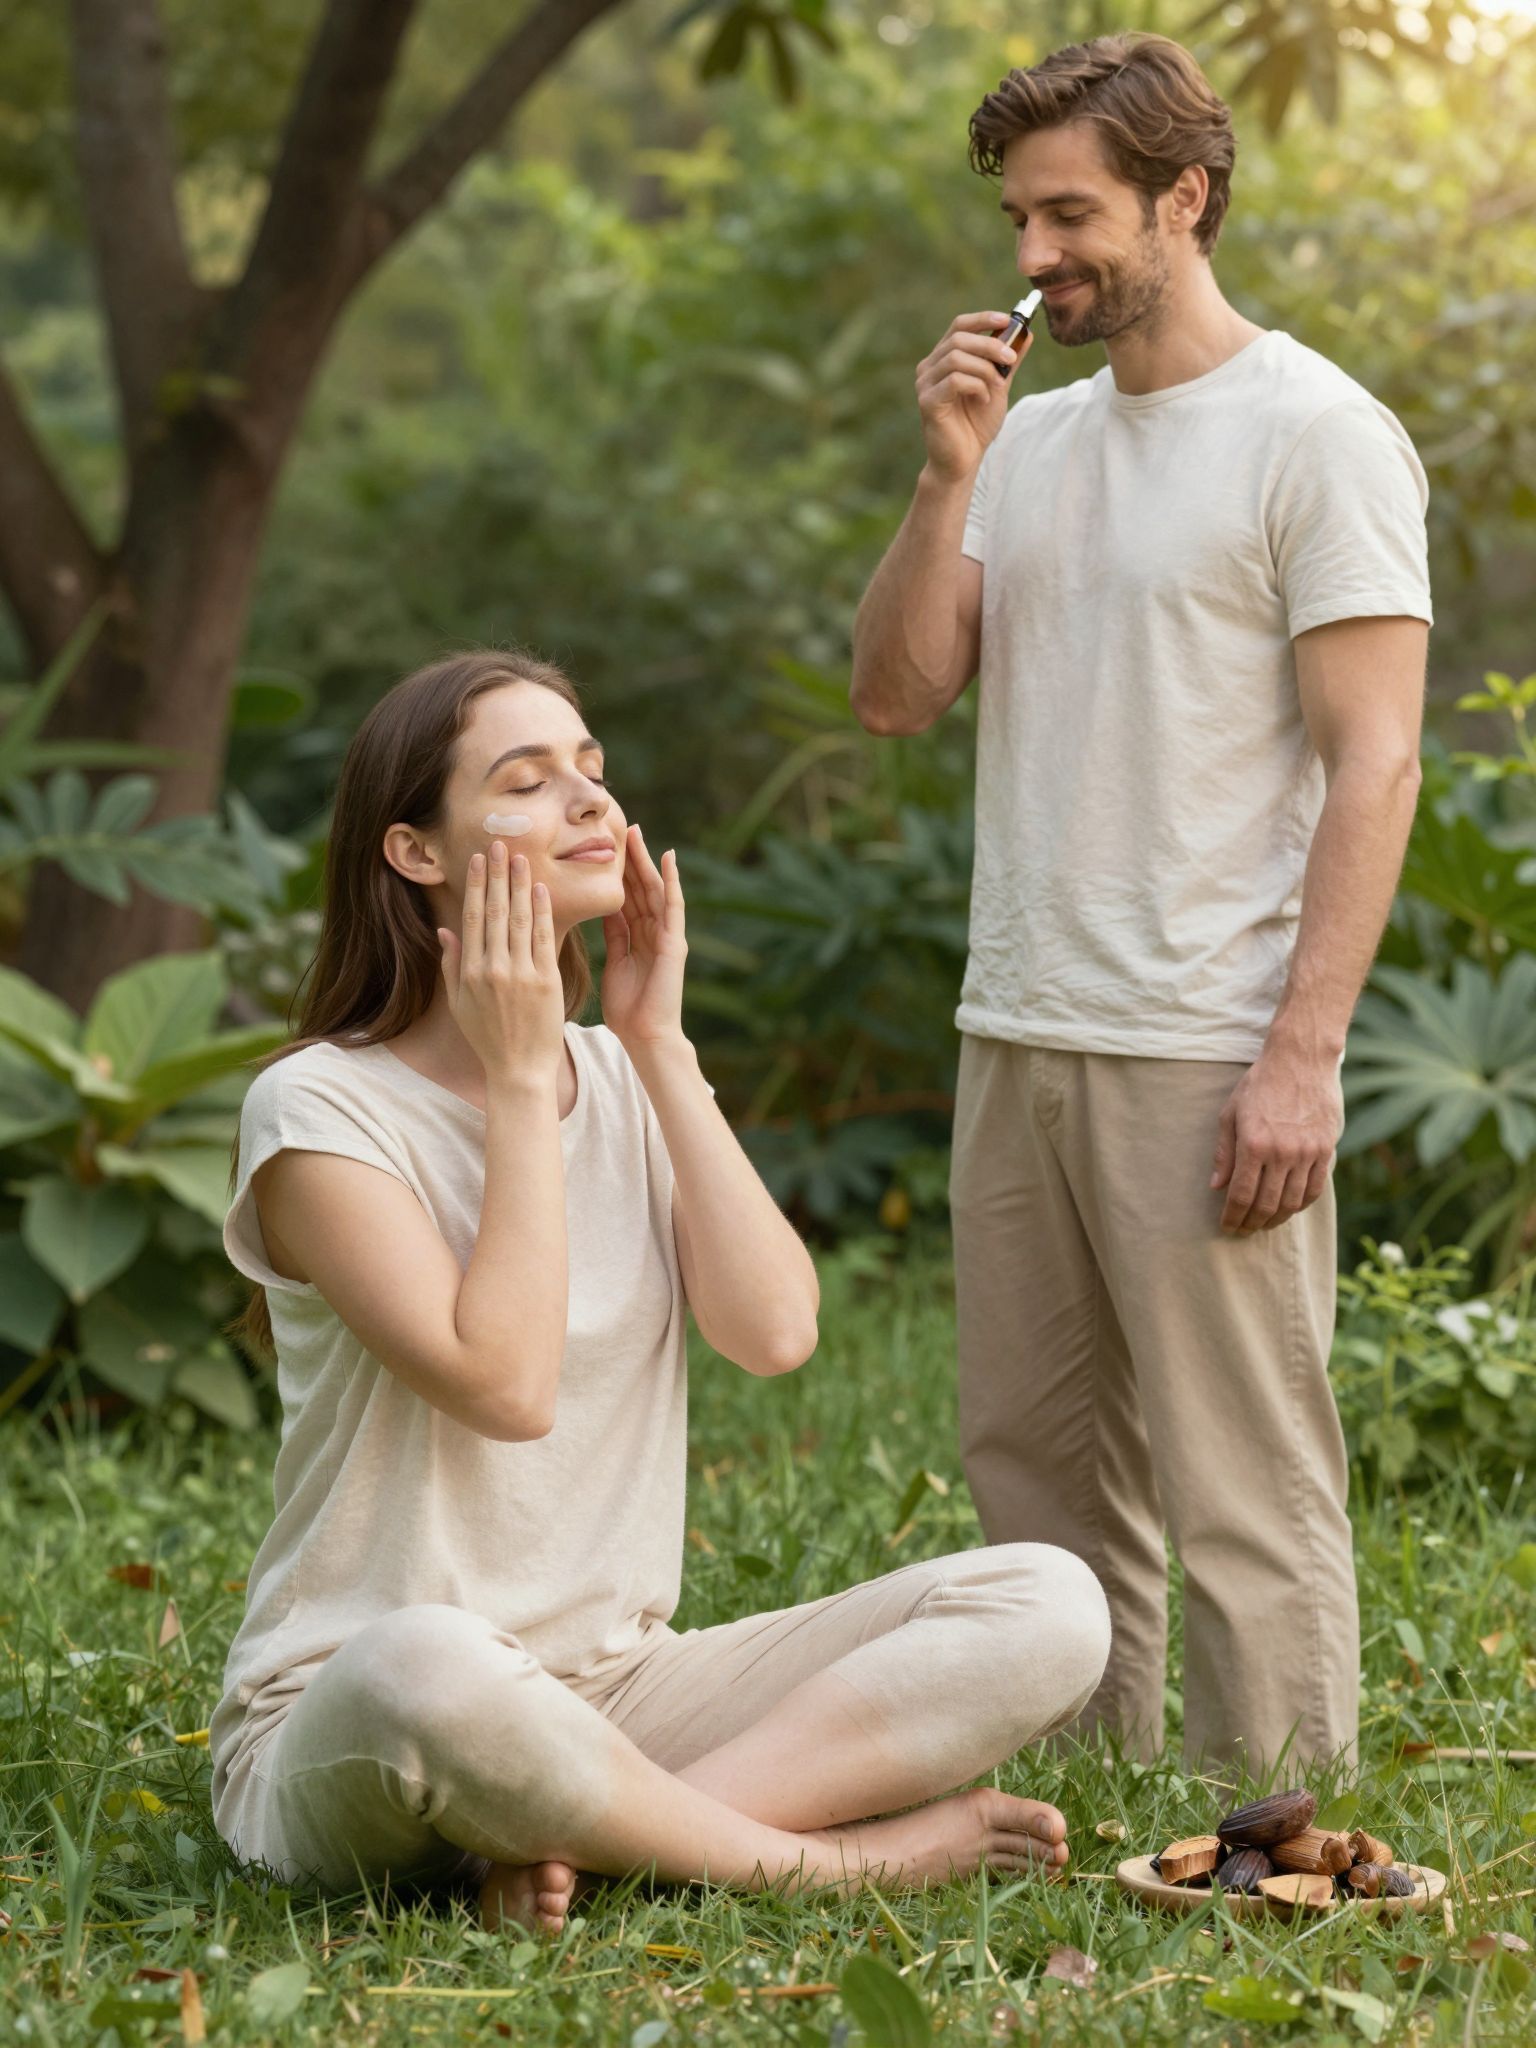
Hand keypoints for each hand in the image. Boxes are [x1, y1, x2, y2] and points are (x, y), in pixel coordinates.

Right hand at [437, 842, 564, 1086]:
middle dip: (497, 874)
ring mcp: (520, 974)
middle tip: (500, 844)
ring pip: (520, 919)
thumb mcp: (460, 1003)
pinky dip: (543, 911)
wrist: (519, 1069)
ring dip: (520, 884)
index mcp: (470, 972)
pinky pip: (544, 938)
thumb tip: (446, 929)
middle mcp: (493, 969)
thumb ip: (452, 964)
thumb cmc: (488, 1038)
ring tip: (521, 857)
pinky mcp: (546, 981)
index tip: (479, 860)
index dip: (477, 885)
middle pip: (496, 911)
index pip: (473, 918)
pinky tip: (541, 888)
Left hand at [601, 824, 686, 1047]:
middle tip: (621, 828)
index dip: (616, 872)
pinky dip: (671, 881)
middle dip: (630, 859)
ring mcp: (667, 935)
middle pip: (639, 887)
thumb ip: (613, 937)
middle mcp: (654, 932)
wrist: (646, 1036)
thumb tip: (603, 912)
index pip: (626, 896)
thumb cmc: (628, 1009)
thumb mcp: (614, 964)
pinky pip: (673, 905)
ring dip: (646, 861)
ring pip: (654, 890)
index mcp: (637, 938)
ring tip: (637, 834)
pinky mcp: (675, 941)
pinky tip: (667, 858)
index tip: (603, 847)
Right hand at [916, 310, 1030, 481]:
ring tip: (998, 386)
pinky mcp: (928, 402)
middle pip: (959, 338)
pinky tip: (983, 399)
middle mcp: (930, 367)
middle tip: (1011, 359)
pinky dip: (976, 386)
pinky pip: (955, 380)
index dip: (983, 319)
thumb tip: (1027, 333)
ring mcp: (926, 384)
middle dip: (990, 345)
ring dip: (985, 369)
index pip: (959, 326)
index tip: (1008, 319)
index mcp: (944, 359)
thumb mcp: (998, 386)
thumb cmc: (977, 424)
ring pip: (957, 357)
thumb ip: (1007, 361)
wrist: (964, 460)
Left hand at [1210, 1050, 1342, 1234]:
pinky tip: (1289, 1208)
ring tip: (1264, 1223)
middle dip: (1252, 1223)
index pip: (1241, 1195)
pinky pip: (1315, 1188)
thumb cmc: (1260, 1084)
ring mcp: (1307, 1153)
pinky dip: (1301, 1205)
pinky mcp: (1326, 1149)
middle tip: (1243, 1230)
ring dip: (1276, 1218)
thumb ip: (1224, 1152)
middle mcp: (1282, 1153)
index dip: (1233, 1217)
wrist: (1301, 1060)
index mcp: (1254, 1144)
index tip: (1227, 1227)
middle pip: (1266, 1204)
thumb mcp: (1231, 1113)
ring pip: (1292, 1202)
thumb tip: (1216, 1186)